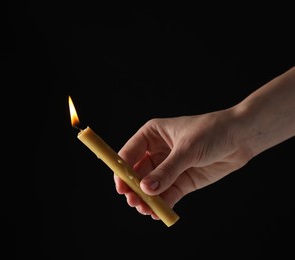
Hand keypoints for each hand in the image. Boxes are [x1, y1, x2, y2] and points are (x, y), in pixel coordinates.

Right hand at [115, 109, 252, 218]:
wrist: (241, 138)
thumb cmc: (212, 132)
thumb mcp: (187, 149)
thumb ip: (167, 170)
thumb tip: (146, 189)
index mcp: (151, 135)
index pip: (129, 154)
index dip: (122, 170)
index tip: (121, 186)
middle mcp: (157, 152)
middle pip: (137, 173)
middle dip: (134, 189)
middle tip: (133, 202)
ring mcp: (169, 168)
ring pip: (151, 187)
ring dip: (147, 199)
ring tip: (146, 210)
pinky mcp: (182, 181)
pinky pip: (167, 195)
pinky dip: (162, 205)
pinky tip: (159, 213)